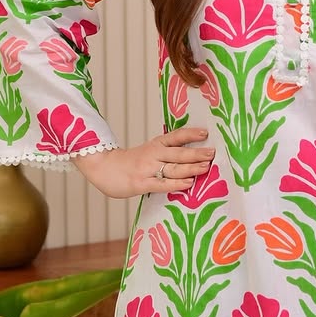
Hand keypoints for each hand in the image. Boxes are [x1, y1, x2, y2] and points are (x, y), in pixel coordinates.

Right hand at [72, 127, 214, 198]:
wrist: (103, 168)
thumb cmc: (130, 162)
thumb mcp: (149, 151)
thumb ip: (167, 153)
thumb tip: (192, 155)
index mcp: (156, 144)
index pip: (176, 136)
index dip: (191, 134)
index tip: (206, 132)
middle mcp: (153, 154)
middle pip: (178, 153)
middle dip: (196, 153)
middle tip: (212, 153)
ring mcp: (147, 169)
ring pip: (173, 167)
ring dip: (191, 167)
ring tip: (206, 167)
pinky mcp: (142, 183)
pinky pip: (162, 183)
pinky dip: (177, 184)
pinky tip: (189, 183)